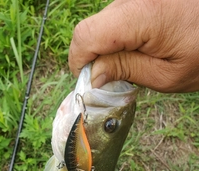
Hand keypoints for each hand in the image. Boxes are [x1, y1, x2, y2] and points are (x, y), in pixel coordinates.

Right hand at [69, 0, 198, 92]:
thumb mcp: (165, 75)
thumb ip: (124, 71)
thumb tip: (92, 76)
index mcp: (143, 15)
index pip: (87, 35)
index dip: (80, 61)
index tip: (90, 81)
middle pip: (91, 30)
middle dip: (95, 58)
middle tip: (115, 77)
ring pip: (101, 25)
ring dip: (108, 49)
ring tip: (134, 61)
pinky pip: (114, 19)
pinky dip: (118, 39)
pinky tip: (139, 47)